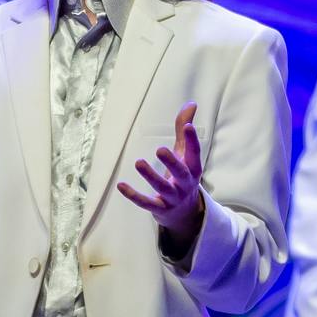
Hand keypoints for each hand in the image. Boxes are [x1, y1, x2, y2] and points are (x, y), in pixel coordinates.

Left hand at [117, 102, 205, 245]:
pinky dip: (134, 195)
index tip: (189, 127)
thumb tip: (191, 103)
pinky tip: (121, 185)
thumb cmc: (183, 176)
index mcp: (193, 169)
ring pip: (163, 188)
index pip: (195, 154)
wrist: (185, 213)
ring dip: (151, 176)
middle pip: (180, 174)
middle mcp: (185, 184)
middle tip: (160, 149)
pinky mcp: (159, 208)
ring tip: (138, 163)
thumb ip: (183, 130)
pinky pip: (146, 203)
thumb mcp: (185, 154)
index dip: (193, 141)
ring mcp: (173, 198)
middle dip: (171, 162)